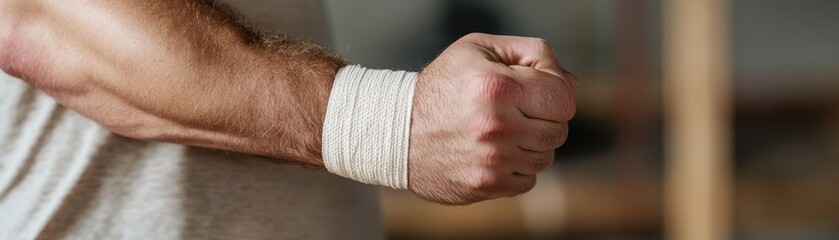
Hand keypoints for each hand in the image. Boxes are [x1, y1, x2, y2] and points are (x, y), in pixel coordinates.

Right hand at [408, 33, 577, 204]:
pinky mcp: (485, 185)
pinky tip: (493, 153)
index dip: (555, 94)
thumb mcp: (479, 49)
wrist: (396, 130)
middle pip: (559, 130)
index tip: (535, 92)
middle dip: (543, 119)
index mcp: (498, 87)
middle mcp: (497, 126)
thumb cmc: (440, 85)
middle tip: (516, 111)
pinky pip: (528, 180)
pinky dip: (517, 168)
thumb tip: (572, 83)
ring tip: (502, 132)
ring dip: (531, 145)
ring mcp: (492, 160)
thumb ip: (531, 53)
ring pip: (545, 157)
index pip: (564, 99)